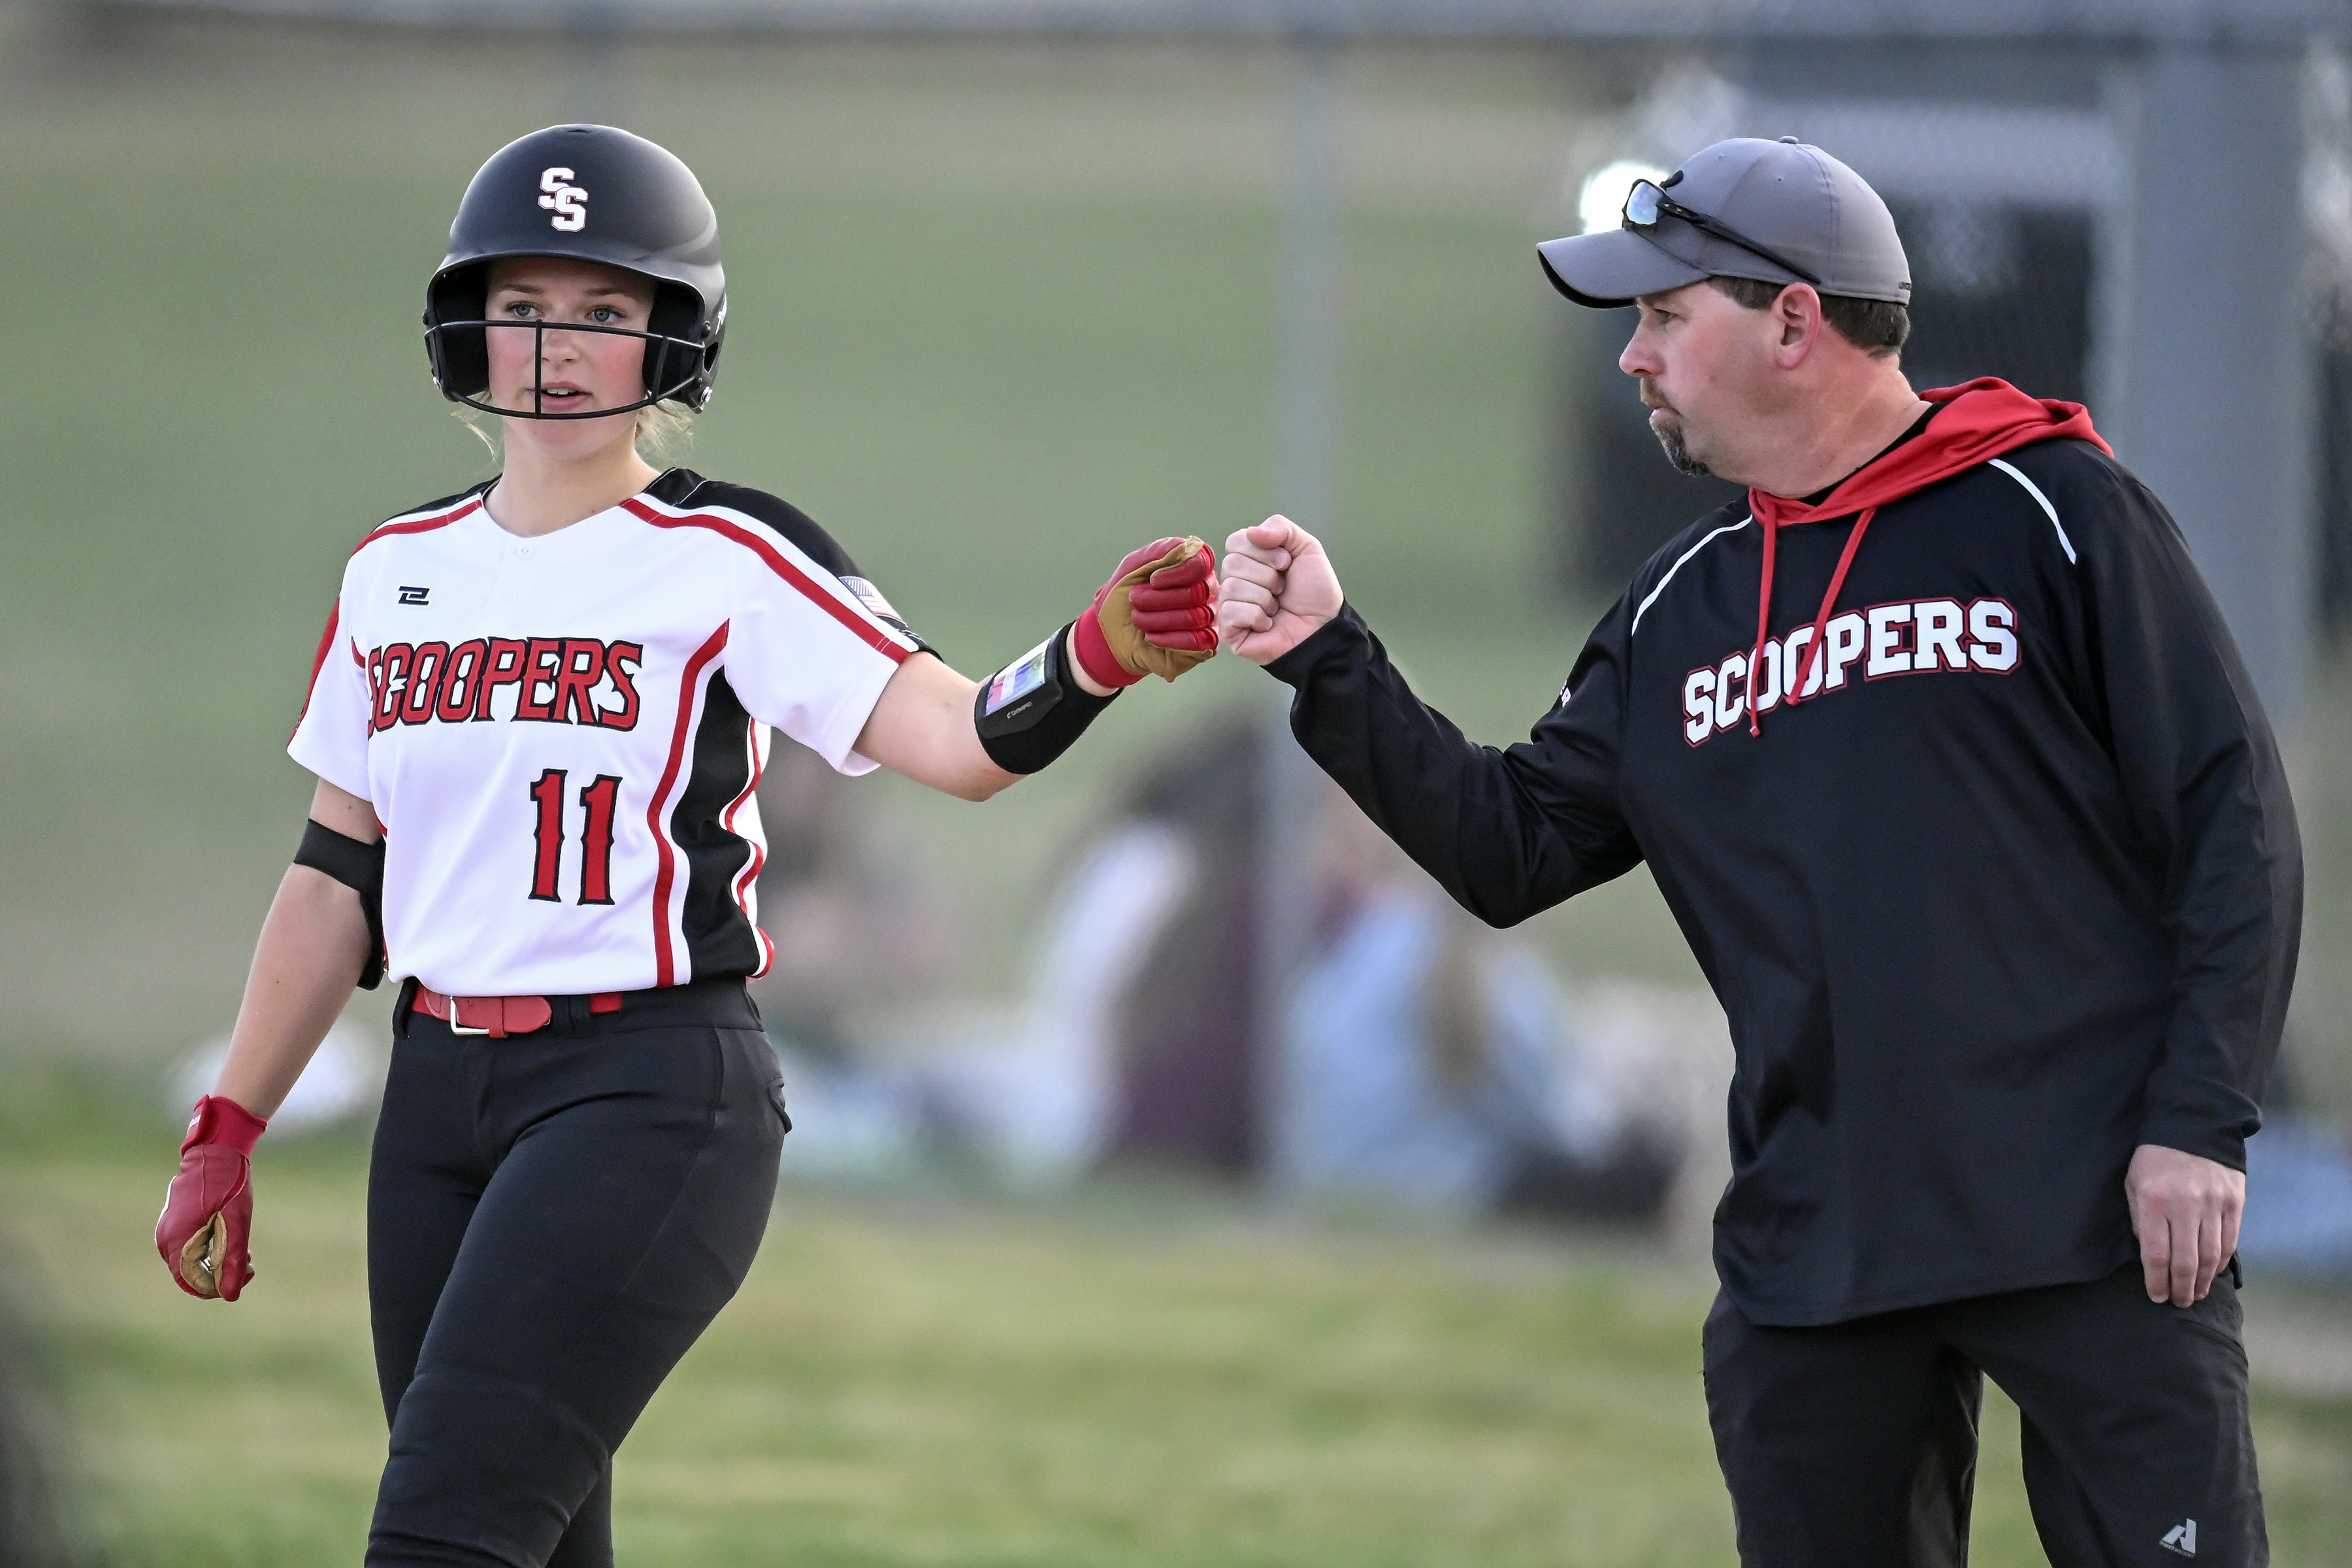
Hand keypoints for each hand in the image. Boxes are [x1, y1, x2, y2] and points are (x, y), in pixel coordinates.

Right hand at [156, 1095, 266, 1300]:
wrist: (216, 1150)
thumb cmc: (228, 1184)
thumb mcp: (236, 1223)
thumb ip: (232, 1260)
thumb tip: (230, 1296)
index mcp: (176, 1243)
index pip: (192, 1284)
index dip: (220, 1287)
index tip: (245, 1273)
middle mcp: (165, 1240)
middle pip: (191, 1274)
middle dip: (221, 1273)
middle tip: (248, 1261)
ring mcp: (167, 1230)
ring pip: (191, 1261)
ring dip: (218, 1261)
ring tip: (244, 1251)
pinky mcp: (174, 1223)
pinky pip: (189, 1247)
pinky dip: (211, 1249)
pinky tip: (231, 1239)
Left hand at [1072, 537, 1218, 686]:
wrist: (1110, 634)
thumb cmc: (1124, 598)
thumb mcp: (1131, 568)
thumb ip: (1156, 553)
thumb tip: (1185, 545)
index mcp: (1192, 568)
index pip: (1200, 564)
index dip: (1176, 573)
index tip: (1152, 580)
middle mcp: (1206, 591)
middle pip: (1196, 592)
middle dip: (1159, 598)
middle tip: (1135, 601)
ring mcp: (1207, 618)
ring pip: (1194, 617)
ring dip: (1158, 619)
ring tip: (1138, 619)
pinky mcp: (1204, 645)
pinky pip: (1198, 641)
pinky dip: (1170, 639)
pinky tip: (1150, 637)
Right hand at [1217, 516, 1344, 663]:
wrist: (1323, 627)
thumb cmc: (1315, 592)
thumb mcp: (1307, 548)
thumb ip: (1281, 527)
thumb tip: (1252, 532)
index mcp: (1250, 560)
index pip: (1236, 541)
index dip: (1264, 551)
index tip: (1286, 564)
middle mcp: (1236, 580)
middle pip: (1232, 563)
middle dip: (1267, 576)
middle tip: (1283, 589)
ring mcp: (1230, 606)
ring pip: (1233, 587)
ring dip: (1265, 598)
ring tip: (1277, 608)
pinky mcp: (1229, 631)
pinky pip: (1231, 611)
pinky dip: (1256, 616)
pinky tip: (1268, 624)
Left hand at [2125, 1143, 2243, 1305]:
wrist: (2193, 1126)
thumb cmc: (2154, 1159)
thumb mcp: (2133, 1184)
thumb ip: (2140, 1219)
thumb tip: (2150, 1255)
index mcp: (2155, 1201)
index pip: (2156, 1254)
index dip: (2156, 1281)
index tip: (2156, 1297)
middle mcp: (2186, 1205)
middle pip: (2186, 1261)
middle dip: (2181, 1288)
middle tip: (2179, 1303)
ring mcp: (2213, 1204)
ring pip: (2211, 1256)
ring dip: (2203, 1281)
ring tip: (2196, 1294)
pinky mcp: (2234, 1202)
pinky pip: (2229, 1241)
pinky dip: (2221, 1262)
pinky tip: (2212, 1273)